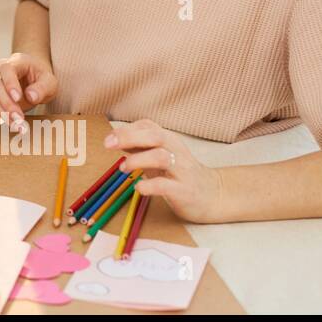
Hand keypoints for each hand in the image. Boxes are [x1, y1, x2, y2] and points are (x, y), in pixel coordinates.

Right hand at [0, 52, 57, 132]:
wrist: (30, 76)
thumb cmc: (40, 77)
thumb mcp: (48, 80)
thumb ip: (42, 87)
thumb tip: (31, 96)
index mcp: (12, 63)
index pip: (7, 71)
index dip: (10, 84)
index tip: (18, 98)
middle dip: (8, 105)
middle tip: (20, 119)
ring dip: (2, 114)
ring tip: (16, 126)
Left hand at [104, 120, 224, 222]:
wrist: (213, 195)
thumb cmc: (179, 173)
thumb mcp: (159, 156)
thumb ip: (139, 147)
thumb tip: (113, 139)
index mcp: (169, 140)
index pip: (148, 125)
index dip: (126, 129)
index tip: (108, 138)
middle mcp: (176, 151)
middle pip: (154, 136)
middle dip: (129, 137)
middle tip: (108, 145)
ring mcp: (181, 171)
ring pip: (160, 157)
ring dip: (137, 160)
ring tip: (123, 168)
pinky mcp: (184, 191)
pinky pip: (165, 185)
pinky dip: (148, 185)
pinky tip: (138, 188)